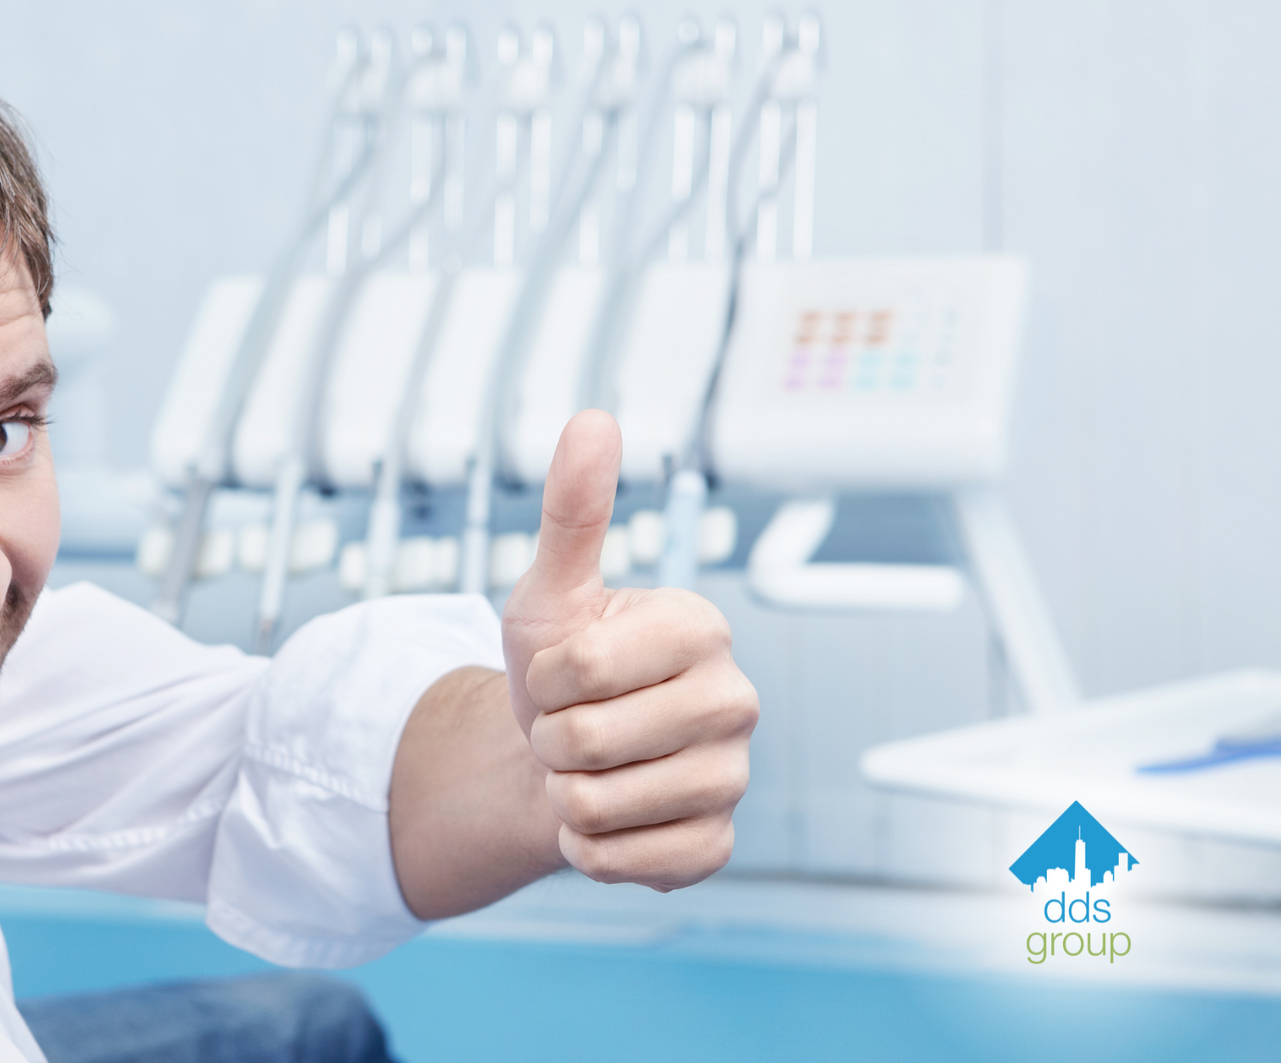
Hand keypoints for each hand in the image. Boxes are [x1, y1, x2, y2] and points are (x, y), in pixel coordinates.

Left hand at [502, 410, 757, 890]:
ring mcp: (733, 778)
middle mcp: (736, 700)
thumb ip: (572, 510)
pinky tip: (608, 817)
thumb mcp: (552, 590)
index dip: (543, 676)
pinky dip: (587, 848)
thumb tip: (592, 419)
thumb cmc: (560, 669)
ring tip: (587, 768)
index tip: (562, 670)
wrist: (559, 760)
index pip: (578, 667)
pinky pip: (620, 862)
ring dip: (564, 795)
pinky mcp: (716, 847)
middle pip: (584, 741)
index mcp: (702, 626)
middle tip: (571, 725)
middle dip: (549, 739)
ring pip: (597, 806)